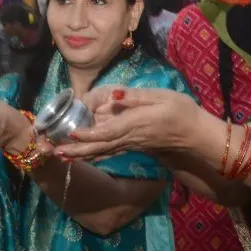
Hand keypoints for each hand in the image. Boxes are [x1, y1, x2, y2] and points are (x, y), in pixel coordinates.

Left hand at [56, 88, 203, 160]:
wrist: (196, 135)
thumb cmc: (181, 111)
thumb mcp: (161, 97)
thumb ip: (136, 97)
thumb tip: (114, 94)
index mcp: (135, 123)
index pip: (108, 131)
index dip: (89, 133)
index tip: (72, 133)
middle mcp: (130, 137)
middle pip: (99, 146)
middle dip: (77, 149)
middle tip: (55, 152)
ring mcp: (131, 145)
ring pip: (102, 151)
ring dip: (81, 154)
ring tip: (61, 156)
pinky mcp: (133, 147)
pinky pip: (110, 152)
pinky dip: (94, 155)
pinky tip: (83, 156)